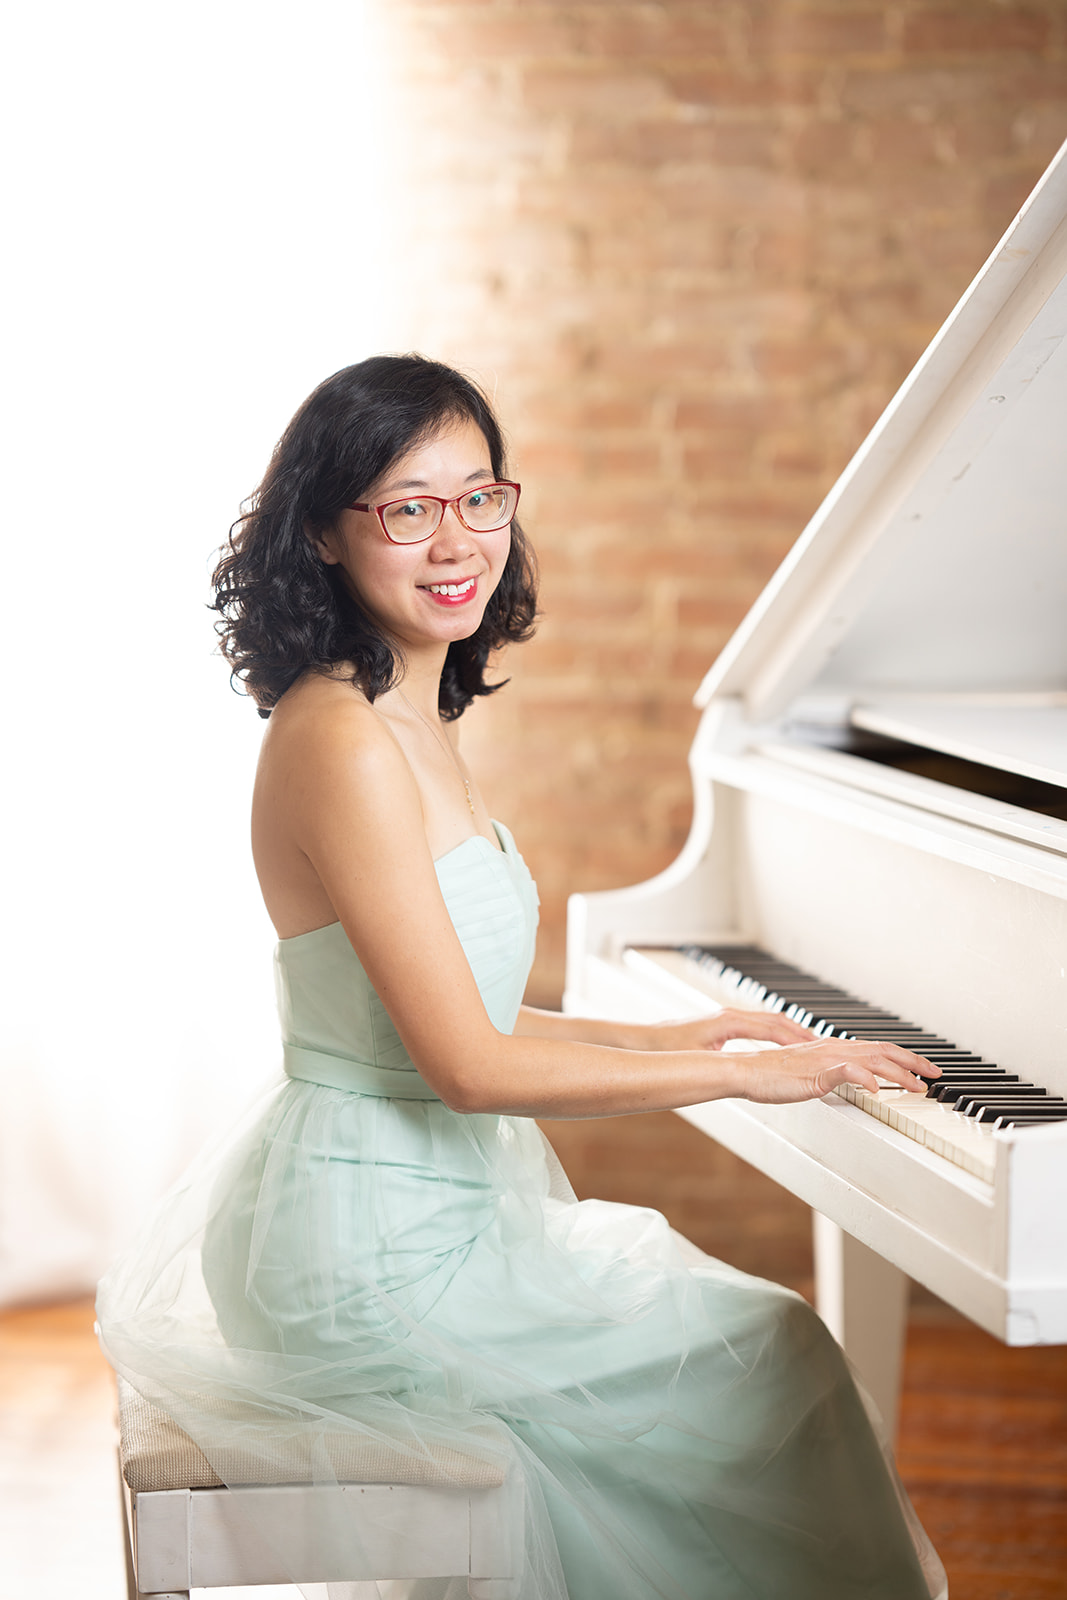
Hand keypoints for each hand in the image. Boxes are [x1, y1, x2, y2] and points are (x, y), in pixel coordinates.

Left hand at [645, 1008, 818, 1052]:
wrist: (647, 1040)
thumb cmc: (668, 1046)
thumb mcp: (697, 1057)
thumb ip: (721, 1062)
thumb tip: (741, 1069)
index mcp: (728, 1021)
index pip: (771, 1027)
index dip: (795, 1038)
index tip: (817, 1047)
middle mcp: (731, 1015)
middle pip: (776, 1019)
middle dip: (801, 1031)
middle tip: (826, 1043)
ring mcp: (728, 1018)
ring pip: (769, 1020)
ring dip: (791, 1031)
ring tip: (812, 1043)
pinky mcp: (724, 1024)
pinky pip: (759, 1025)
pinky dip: (776, 1033)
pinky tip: (783, 1044)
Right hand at [736, 1036, 938, 1105]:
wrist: (746, 1072)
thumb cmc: (772, 1075)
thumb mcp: (810, 1074)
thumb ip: (833, 1075)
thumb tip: (853, 1081)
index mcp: (834, 1048)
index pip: (878, 1049)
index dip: (905, 1058)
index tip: (924, 1069)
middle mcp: (834, 1049)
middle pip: (883, 1051)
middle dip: (913, 1063)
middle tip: (934, 1076)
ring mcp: (825, 1060)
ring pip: (871, 1060)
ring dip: (898, 1073)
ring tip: (916, 1087)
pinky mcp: (815, 1073)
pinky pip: (845, 1072)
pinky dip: (865, 1078)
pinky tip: (877, 1090)